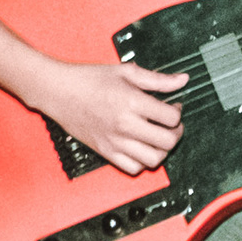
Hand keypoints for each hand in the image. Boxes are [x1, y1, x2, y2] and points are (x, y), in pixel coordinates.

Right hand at [28, 57, 186, 175]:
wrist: (58, 92)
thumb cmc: (89, 79)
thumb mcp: (126, 72)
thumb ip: (158, 79)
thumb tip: (182, 81)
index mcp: (132, 102)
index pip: (171, 118)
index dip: (178, 111)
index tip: (173, 106)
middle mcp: (125, 125)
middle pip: (167, 142)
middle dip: (176, 133)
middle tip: (171, 124)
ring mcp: (114, 142)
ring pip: (153, 160)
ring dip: (162, 150)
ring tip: (158, 137)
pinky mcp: (105, 152)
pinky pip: (133, 168)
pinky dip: (143, 162)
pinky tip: (142, 147)